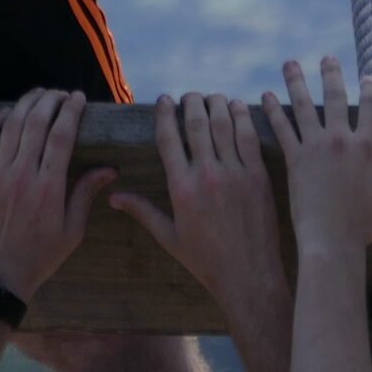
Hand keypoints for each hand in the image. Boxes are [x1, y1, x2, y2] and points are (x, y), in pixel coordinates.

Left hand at [0, 89, 115, 302]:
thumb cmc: (39, 255)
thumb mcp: (72, 231)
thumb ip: (86, 194)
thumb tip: (109, 168)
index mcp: (49, 188)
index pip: (62, 135)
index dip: (72, 110)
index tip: (79, 98)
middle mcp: (22, 176)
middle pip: (36, 122)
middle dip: (52, 100)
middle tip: (62, 94)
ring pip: (11, 124)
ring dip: (27, 103)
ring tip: (40, 94)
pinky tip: (8, 113)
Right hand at [110, 92, 285, 311]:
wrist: (248, 275)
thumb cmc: (206, 260)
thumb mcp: (169, 237)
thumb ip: (142, 211)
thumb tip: (113, 198)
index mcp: (182, 188)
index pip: (168, 138)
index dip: (164, 113)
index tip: (163, 100)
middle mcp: (207, 175)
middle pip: (196, 123)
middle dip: (190, 102)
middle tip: (188, 97)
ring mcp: (235, 173)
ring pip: (223, 122)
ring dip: (215, 103)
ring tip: (210, 98)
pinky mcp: (258, 175)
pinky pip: (248, 136)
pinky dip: (241, 116)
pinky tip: (236, 107)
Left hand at [264, 57, 371, 259]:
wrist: (331, 243)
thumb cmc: (365, 230)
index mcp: (368, 147)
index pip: (371, 106)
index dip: (369, 87)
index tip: (366, 76)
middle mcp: (342, 139)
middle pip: (334, 95)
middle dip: (330, 73)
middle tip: (326, 58)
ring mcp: (316, 146)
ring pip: (303, 105)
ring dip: (295, 81)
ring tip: (289, 63)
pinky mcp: (295, 158)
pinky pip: (281, 127)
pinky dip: (271, 110)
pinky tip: (264, 96)